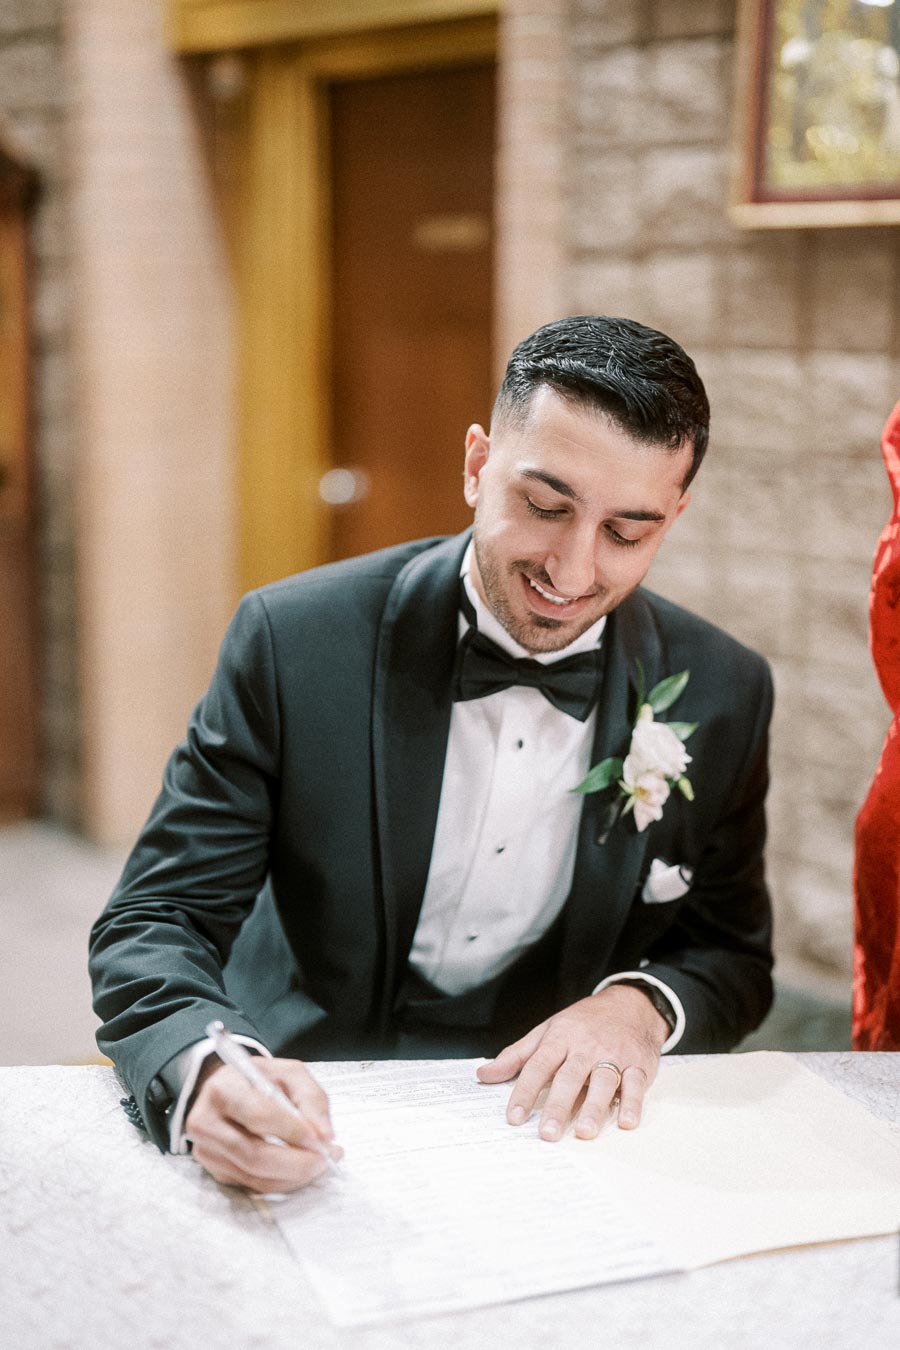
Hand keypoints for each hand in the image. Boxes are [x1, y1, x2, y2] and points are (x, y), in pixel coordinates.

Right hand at [185, 1055, 341, 1192]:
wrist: (230, 1091)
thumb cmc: (261, 1080)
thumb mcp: (289, 1074)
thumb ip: (311, 1098)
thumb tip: (324, 1136)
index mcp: (223, 1088)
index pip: (258, 1115)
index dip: (293, 1131)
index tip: (321, 1140)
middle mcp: (205, 1122)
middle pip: (254, 1154)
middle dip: (296, 1163)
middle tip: (325, 1160)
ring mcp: (206, 1151)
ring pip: (254, 1176)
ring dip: (293, 1177)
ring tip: (318, 1164)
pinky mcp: (214, 1171)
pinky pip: (253, 1185)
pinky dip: (282, 1182)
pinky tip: (299, 1170)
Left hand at [477, 984, 668, 1140]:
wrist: (628, 1006)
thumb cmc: (581, 1024)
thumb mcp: (546, 1032)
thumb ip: (517, 1056)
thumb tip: (484, 1075)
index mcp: (560, 1038)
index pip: (538, 1066)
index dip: (524, 1091)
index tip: (514, 1117)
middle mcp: (586, 1047)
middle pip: (570, 1077)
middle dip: (558, 1105)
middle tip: (547, 1133)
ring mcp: (614, 1055)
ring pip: (604, 1081)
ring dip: (594, 1107)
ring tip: (583, 1132)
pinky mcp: (638, 1064)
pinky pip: (636, 1083)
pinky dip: (633, 1102)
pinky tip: (627, 1122)